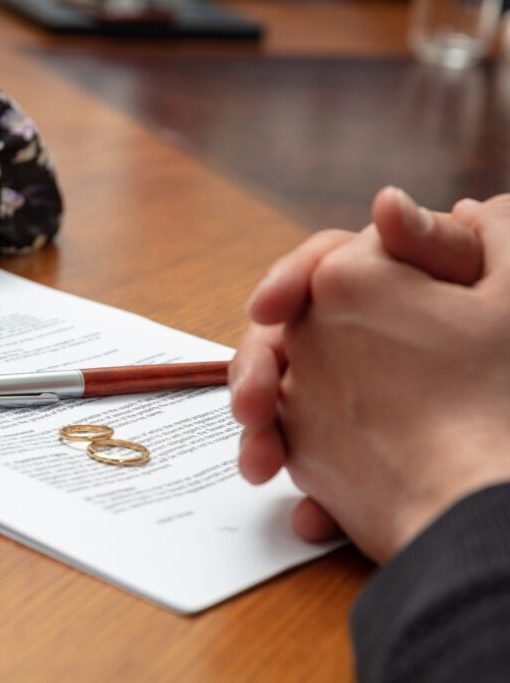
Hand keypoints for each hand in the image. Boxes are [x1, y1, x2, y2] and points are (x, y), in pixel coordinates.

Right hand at [230, 187, 484, 546]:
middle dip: (256, 371)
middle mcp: (361, 340)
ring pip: (282, 407)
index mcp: (390, 291)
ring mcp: (349, 399)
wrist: (509, 497)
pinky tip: (315, 518)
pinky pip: (312, 466)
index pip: (322, 267)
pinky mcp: (348, 458)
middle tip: (251, 408)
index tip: (267, 308)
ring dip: (264, 434)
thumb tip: (386, 203)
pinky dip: (309, 492)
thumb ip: (434, 245)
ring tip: (261, 467)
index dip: (288, 281)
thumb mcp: (497, 297)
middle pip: (284, 340)